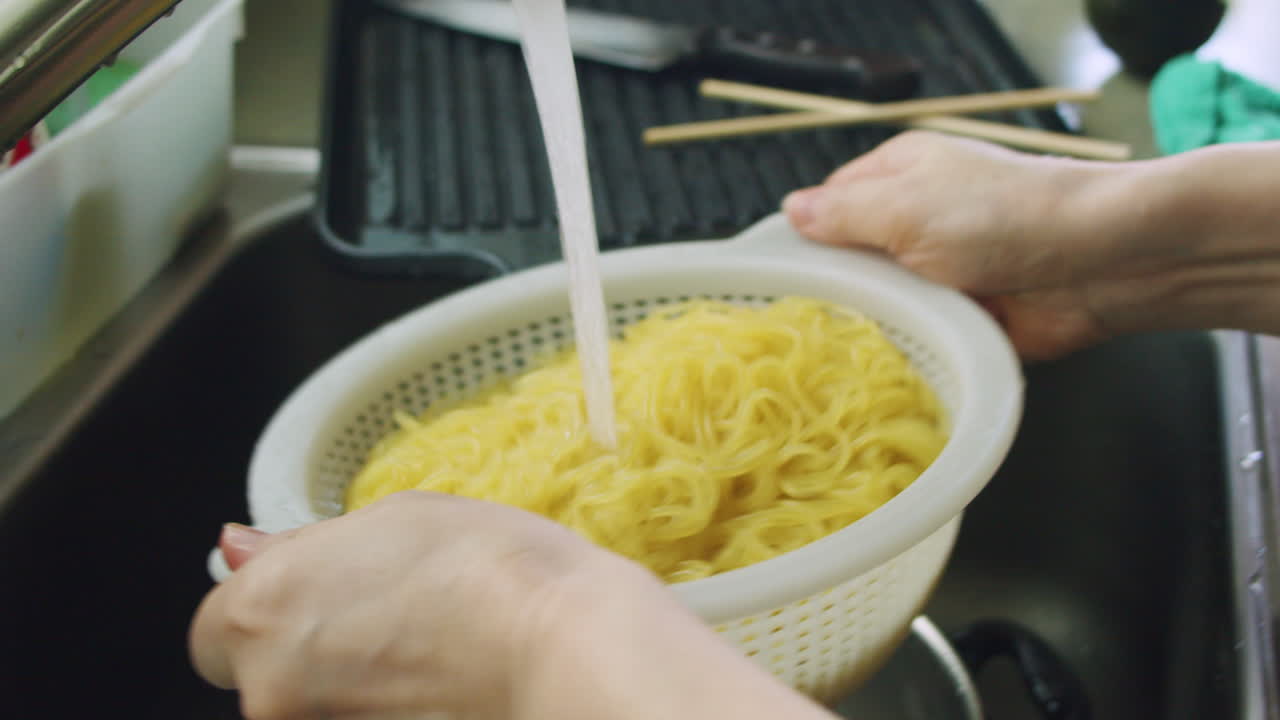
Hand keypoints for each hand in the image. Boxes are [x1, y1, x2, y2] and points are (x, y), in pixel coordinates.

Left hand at [190, 490, 838, 719]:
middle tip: (378, 616)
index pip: (217, 627)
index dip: (269, 607)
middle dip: (304, 648)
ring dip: (340, 678)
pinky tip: (426, 678)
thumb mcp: (392, 517)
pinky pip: (345, 717)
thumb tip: (238, 547)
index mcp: (262, 605)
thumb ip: (304, 543)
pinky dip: (373, 702)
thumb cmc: (487, 568)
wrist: (556, 640)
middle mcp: (267, 684)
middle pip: (257, 673)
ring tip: (415, 644)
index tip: (315, 596)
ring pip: (305, 702)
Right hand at [782, 132, 1279, 359]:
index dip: (801, 240)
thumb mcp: (908, 206)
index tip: (771, 282)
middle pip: (851, 262)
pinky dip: (908, 352)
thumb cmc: (1004, 216)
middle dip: (834, 292)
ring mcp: (941, 272)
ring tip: (834, 358)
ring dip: (872, 326)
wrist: (1101, 264)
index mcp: (898, 176)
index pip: (827, 205)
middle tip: (798, 330)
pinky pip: (919, 339)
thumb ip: (844, 213)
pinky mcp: (964, 317)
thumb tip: (791, 210)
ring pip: (882, 306)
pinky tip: (880, 373)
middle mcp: (916, 222)